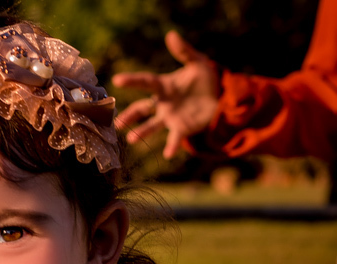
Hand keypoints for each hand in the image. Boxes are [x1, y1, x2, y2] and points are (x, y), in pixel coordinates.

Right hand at [113, 31, 219, 158]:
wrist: (220, 96)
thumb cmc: (205, 78)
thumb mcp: (197, 62)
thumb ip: (184, 51)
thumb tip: (171, 35)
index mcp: (164, 86)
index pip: (145, 82)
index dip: (132, 80)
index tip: (118, 80)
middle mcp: (163, 103)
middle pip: (142, 108)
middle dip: (130, 115)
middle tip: (116, 121)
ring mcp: (171, 117)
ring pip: (152, 125)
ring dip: (142, 132)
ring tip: (130, 139)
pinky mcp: (182, 128)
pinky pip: (175, 138)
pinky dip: (171, 146)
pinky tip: (166, 154)